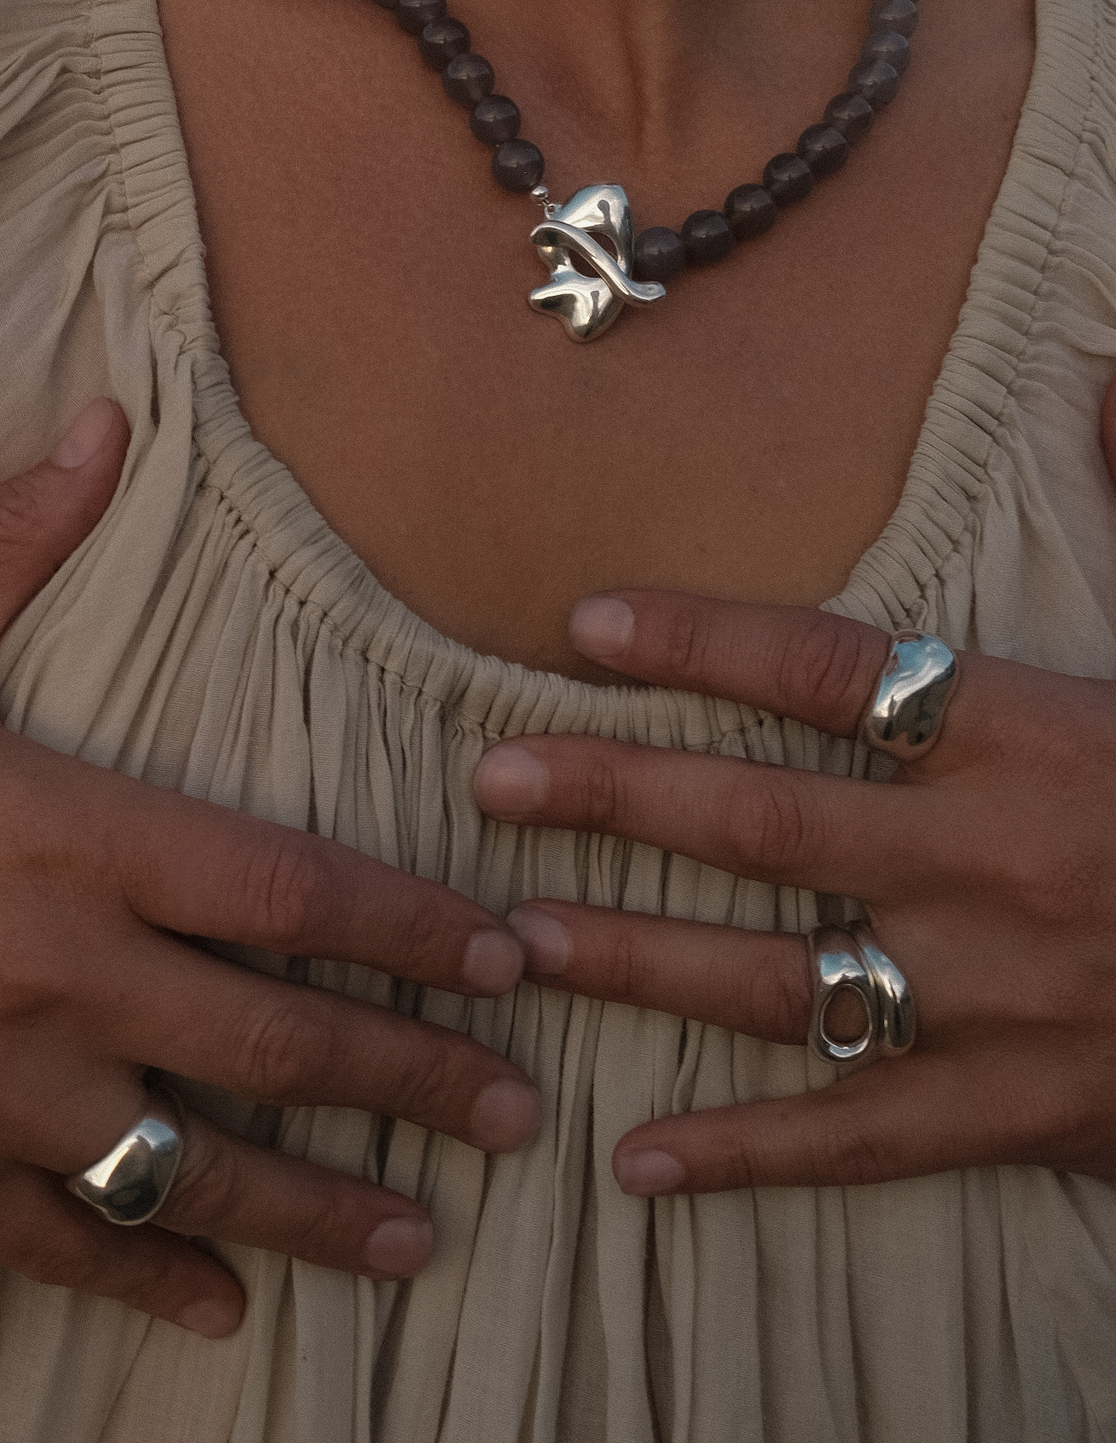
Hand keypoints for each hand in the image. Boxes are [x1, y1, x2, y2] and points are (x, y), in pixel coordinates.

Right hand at [0, 402, 534, 1336]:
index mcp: (73, 836)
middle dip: (413, 1079)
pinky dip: (149, 1281)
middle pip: (278, 1043)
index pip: (290, 891)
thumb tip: (108, 415)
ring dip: (320, 1210)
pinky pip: (63, 1246)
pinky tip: (224, 1316)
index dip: (414, 929)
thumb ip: (16, 535)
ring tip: (420, 1240)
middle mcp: (60, 976)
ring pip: (194, 1169)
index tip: (508, 960)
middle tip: (519, 1112)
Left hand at [473, 583, 1115, 1199]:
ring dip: (638, 958)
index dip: (698, 642)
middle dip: (614, 795)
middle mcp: (990, 863)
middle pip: (762, 820)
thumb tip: (1100, 386)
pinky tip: (641, 1161)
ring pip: (779, 976)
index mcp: (1030, 737)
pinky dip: (746, 1154)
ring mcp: (997, 997)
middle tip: (491, 778)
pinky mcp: (1020, 1110)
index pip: (825, 672)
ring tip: (518, 941)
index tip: (586, 627)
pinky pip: (858, 1137)